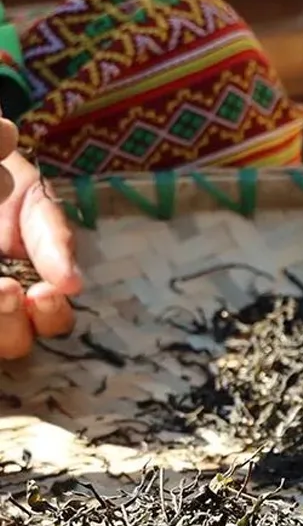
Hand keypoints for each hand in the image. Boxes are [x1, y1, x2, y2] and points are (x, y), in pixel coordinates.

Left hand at [0, 120, 82, 359]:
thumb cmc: (6, 182)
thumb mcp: (33, 199)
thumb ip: (52, 237)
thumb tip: (72, 284)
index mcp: (35, 287)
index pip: (51, 320)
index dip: (50, 315)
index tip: (45, 292)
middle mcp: (8, 306)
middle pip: (17, 342)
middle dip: (13, 325)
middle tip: (10, 291)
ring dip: (0, 322)